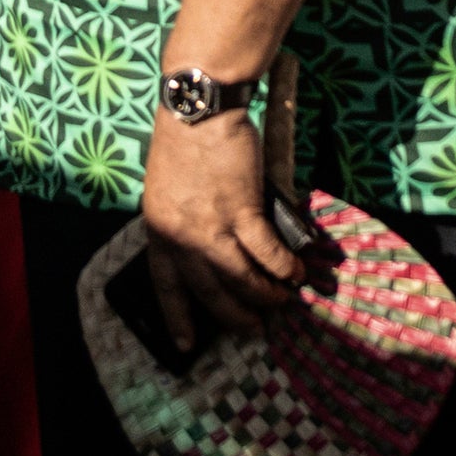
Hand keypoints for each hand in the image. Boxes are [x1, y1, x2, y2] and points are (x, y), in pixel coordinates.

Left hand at [139, 104, 305, 352]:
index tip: (186, 346)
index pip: (166, 285)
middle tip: (256, 327)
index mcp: (158, 229)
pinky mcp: (240, 209)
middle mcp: (180, 234)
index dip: (178, 318)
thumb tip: (216, 252)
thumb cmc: (183, 144)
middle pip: (209, 292)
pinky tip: (297, 272)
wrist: (197, 108)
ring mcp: (210, 223)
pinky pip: (266, 251)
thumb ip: (186, 223)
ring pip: (241, 278)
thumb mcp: (168, 191)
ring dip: (266, 294)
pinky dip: (283, 266)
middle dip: (236, 315)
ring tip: (284, 299)